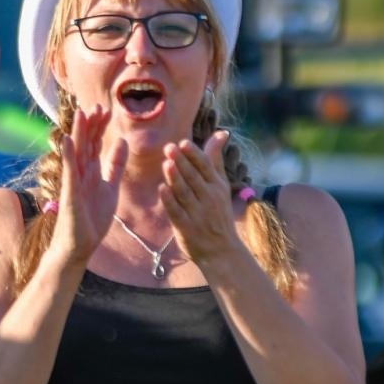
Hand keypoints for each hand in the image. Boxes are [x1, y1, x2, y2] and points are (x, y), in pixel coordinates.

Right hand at [51, 105, 126, 261]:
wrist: (79, 246)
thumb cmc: (92, 219)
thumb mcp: (110, 188)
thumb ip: (115, 166)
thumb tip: (122, 141)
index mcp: (91, 171)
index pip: (95, 143)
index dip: (100, 126)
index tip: (107, 109)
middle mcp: (80, 173)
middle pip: (86, 143)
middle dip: (91, 124)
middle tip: (98, 105)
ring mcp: (73, 182)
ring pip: (76, 153)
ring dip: (79, 133)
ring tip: (81, 113)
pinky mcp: (70, 194)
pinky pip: (69, 172)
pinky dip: (68, 156)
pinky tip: (68, 140)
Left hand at [161, 130, 241, 267]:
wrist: (222, 250)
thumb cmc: (219, 213)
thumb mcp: (221, 185)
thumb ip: (215, 159)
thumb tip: (221, 132)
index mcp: (217, 186)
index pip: (206, 167)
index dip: (194, 155)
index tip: (183, 143)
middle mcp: (209, 198)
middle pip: (194, 177)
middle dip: (182, 162)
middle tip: (169, 147)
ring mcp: (197, 213)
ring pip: (185, 193)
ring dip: (175, 178)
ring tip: (166, 164)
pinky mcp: (186, 227)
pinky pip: (177, 212)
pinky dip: (170, 200)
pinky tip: (161, 189)